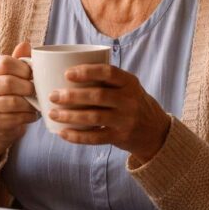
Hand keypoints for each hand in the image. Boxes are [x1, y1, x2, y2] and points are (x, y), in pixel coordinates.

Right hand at [0, 41, 37, 165]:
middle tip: (36, 91)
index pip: (4, 62)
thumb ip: (18, 60)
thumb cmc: (6, 95)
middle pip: (8, 82)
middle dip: (28, 87)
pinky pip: (15, 118)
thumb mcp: (10, 75)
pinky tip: (32, 115)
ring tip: (36, 103)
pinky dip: (28, 116)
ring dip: (30, 103)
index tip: (32, 75)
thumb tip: (26, 44)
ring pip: (13, 102)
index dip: (23, 68)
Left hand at [48, 64, 170, 163]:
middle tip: (53, 96)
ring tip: (53, 114)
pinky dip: (77, 136)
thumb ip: (105, 80)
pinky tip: (62, 132)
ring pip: (95, 117)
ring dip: (70, 116)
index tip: (67, 73)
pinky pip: (96, 137)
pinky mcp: (121, 137)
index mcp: (129, 82)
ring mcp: (126, 120)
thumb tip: (63, 72)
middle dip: (72, 96)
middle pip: (98, 96)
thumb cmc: (130, 102)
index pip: (109, 72)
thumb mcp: (127, 87)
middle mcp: (130, 100)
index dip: (87, 72)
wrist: (155, 130)